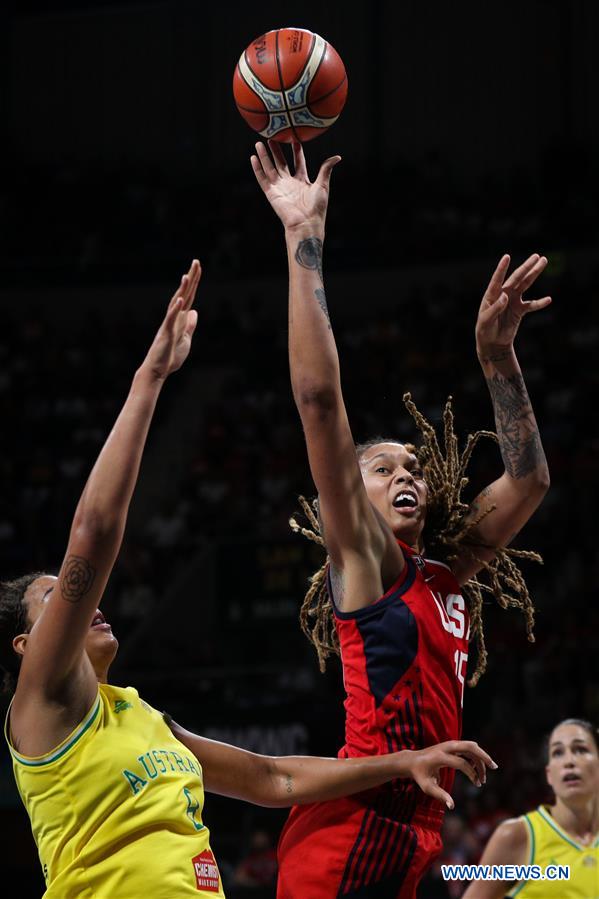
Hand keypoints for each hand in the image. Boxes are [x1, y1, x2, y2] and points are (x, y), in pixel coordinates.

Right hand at [143, 260, 200, 379]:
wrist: (157, 370)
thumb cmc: (169, 356)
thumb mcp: (186, 339)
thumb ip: (189, 325)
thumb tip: (194, 312)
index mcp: (179, 319)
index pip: (189, 296)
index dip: (194, 282)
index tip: (198, 267)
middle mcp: (173, 318)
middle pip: (184, 294)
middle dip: (190, 279)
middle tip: (196, 261)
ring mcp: (169, 325)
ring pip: (176, 303)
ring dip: (181, 290)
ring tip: (187, 276)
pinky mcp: (166, 334)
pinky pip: (170, 320)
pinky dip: (176, 309)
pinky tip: (181, 300)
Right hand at [250, 140, 340, 232]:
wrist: (306, 223)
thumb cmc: (316, 208)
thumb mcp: (323, 185)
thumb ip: (326, 169)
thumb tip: (338, 157)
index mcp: (302, 181)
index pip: (298, 162)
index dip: (296, 151)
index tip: (294, 138)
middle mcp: (290, 183)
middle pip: (281, 163)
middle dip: (276, 150)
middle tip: (272, 137)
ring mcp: (280, 188)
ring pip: (270, 168)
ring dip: (264, 156)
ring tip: (259, 143)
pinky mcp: (271, 193)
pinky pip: (262, 179)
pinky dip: (257, 169)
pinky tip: (253, 158)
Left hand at [403, 740, 497, 809]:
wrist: (412, 761)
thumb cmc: (420, 775)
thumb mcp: (427, 787)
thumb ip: (440, 795)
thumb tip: (452, 806)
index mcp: (440, 757)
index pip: (461, 762)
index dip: (471, 773)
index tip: (477, 784)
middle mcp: (446, 747)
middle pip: (469, 746)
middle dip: (483, 756)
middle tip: (494, 768)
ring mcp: (449, 744)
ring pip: (471, 746)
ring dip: (481, 758)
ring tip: (484, 776)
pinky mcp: (451, 745)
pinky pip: (467, 747)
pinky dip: (475, 756)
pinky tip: (476, 770)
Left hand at [476, 254, 550, 360]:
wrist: (492, 343)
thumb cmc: (485, 330)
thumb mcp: (486, 320)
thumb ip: (495, 308)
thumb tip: (505, 296)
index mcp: (492, 295)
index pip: (497, 279)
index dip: (502, 269)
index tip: (507, 257)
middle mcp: (503, 294)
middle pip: (516, 278)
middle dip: (526, 267)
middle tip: (537, 256)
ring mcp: (513, 301)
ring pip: (525, 285)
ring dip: (534, 274)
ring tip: (543, 263)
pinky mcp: (519, 310)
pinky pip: (531, 305)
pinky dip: (540, 303)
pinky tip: (548, 299)